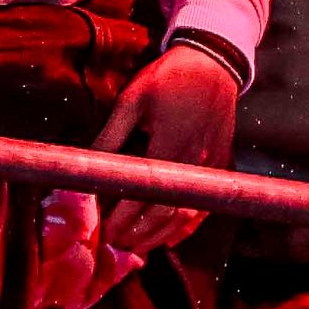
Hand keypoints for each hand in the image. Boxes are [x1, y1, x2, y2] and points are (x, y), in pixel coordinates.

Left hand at [94, 41, 242, 255]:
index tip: (106, 230)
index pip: (144, 196)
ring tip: (138, 246)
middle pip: (166, 213)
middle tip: (116, 243)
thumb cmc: (169, 78)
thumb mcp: (133, 100)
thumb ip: (110, 135)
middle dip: (139, 233)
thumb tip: (87, 163)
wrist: (213, 62)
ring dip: (161, 235)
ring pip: (187, 214)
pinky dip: (188, 226)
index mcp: (170, 147)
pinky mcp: (221, 164)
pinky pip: (206, 205)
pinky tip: (172, 238)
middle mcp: (194, 163)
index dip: (124, 218)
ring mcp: (211, 167)